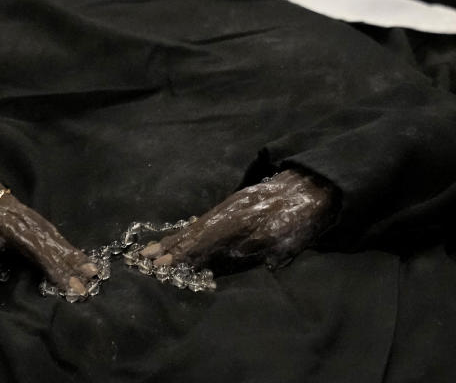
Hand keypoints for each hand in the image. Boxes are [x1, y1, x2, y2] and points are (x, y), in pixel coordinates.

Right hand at [139, 171, 333, 270]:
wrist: (310, 186)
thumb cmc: (301, 219)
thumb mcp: (284, 240)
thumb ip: (258, 255)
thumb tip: (230, 270)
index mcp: (238, 222)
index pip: (203, 240)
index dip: (182, 253)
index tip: (161, 263)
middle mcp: (227, 213)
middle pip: (194, 232)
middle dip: (169, 247)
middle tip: (144, 257)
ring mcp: (228, 207)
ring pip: (197, 226)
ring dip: (174, 239)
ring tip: (151, 249)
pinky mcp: (232, 205)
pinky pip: (204, 220)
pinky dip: (188, 230)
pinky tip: (178, 238)